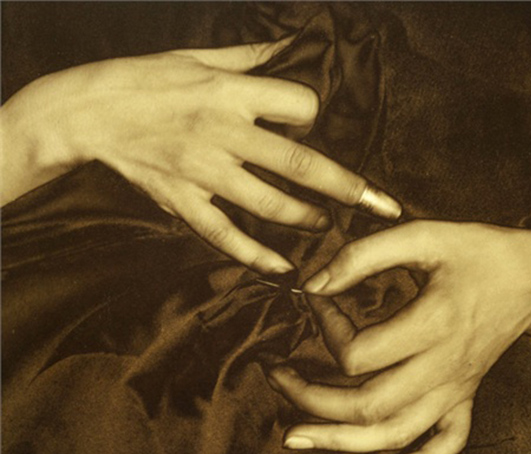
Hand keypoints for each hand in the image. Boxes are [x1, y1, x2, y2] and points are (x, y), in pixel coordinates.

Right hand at [0, 38, 400, 273]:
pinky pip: (225, 235)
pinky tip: (284, 268)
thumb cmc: (144, 78)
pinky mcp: (184, 201)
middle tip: (380, 203)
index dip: (316, 115)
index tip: (315, 123)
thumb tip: (292, 45)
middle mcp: (225, 134)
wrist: (86, 112)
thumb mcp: (198, 56)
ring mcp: (205, 173)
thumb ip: (251, 57)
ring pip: (270, 204)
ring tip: (329, 226)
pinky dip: (256, 255)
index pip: (300, 106)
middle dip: (347, 186)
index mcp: (232, 93)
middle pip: (300, 163)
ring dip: (307, 219)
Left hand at [267, 220, 530, 453]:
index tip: (316, 298)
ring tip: (296, 434)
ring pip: (395, 433)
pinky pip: (447, 443)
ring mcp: (455, 388)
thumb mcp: (423, 235)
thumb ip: (363, 255)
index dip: (324, 327)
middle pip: (367, 406)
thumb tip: (313, 283)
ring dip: (341, 439)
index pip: (357, 352)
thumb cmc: (478, 251)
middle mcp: (443, 368)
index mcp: (432, 325)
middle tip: (277, 375)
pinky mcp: (465, 395)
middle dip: (311, 397)